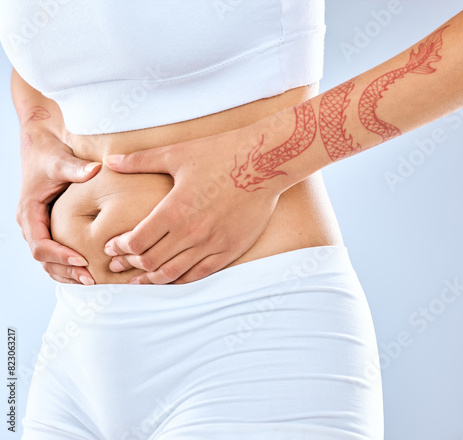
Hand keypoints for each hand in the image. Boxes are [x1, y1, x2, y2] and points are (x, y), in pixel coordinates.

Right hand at [16, 129, 100, 283]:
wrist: (45, 146)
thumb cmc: (50, 153)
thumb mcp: (61, 160)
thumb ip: (76, 167)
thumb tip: (96, 170)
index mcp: (29, 212)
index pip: (40, 244)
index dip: (59, 255)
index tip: (82, 260)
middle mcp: (32, 224)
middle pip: (44, 259)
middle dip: (66, 270)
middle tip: (91, 278)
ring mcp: (41, 228)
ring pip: (49, 261)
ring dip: (68, 273)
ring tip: (93, 280)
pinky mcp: (52, 229)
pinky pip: (57, 254)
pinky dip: (69, 266)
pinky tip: (91, 271)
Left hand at [102, 126, 284, 283]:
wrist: (264, 163)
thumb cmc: (220, 154)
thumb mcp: (177, 154)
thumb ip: (140, 161)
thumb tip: (110, 161)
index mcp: (174, 210)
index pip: (136, 241)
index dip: (119, 248)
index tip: (111, 248)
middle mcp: (191, 232)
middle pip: (150, 261)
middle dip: (129, 265)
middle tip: (118, 265)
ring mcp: (213, 244)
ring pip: (173, 273)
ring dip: (151, 279)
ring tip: (139, 279)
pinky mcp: (231, 249)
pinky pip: (201, 273)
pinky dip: (181, 280)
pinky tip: (172, 279)